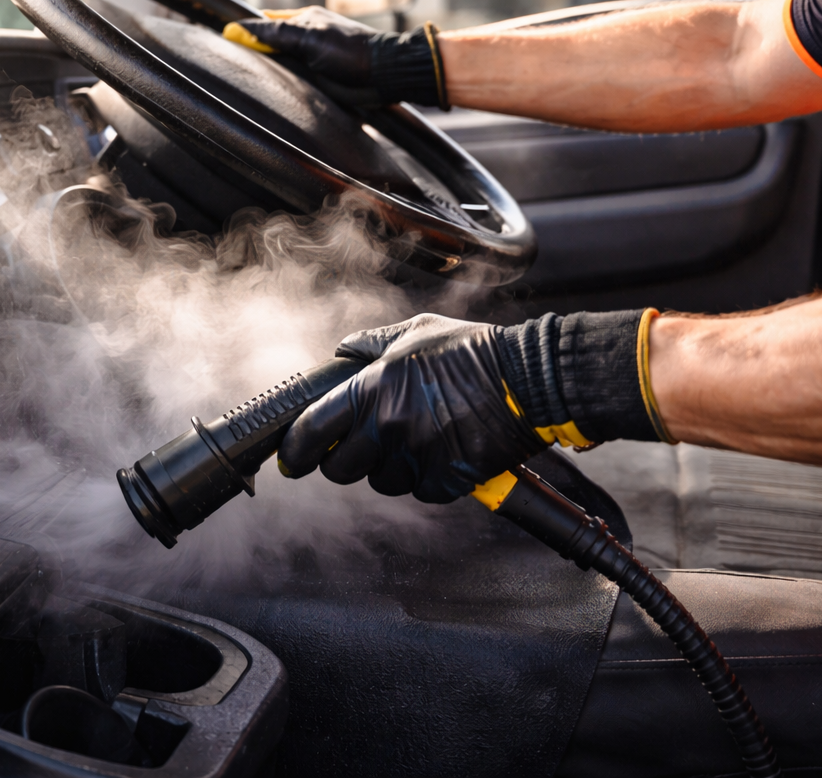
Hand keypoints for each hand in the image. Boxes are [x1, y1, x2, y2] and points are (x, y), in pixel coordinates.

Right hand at [222, 6, 447, 109]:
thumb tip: (236, 30)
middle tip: (230, 64)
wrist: (384, 74)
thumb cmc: (351, 50)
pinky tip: (273, 92)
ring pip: (281, 64)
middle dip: (253, 52)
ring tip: (246, 81)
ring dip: (268, 72)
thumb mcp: (307, 37)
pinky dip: (282, 84)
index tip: (223, 40)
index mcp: (302, 21)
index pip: (263, 22)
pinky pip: (293, 80)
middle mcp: (305, 38)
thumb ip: (273, 33)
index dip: (245, 31)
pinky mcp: (320, 80)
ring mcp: (312, 60)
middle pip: (269, 44)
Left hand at [277, 314, 547, 502]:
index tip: (291, 460)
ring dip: (391, 467)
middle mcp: (389, 426)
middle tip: (362, 446)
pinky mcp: (445, 481)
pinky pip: (420, 490)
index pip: (312, 431)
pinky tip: (445, 448)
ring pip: (382, 481)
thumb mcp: (417, 331)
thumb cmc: (474, 351)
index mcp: (373, 389)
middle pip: (340, 469)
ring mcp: (417, 457)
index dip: (295, 451)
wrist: (530, 381)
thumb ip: (372, 344)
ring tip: (419, 436)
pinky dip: (428, 477)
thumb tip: (343, 352)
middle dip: (345, 461)